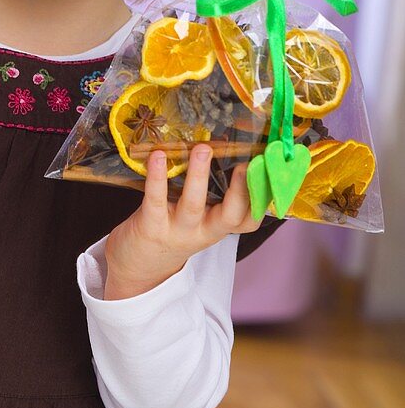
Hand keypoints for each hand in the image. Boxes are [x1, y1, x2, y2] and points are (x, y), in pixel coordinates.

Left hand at [104, 144, 261, 299]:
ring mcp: (178, 230)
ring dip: (198, 175)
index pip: (249, 219)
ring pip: (193, 204)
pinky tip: (158, 157)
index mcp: (219, 226)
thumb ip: (214, 190)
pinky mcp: (151, 226)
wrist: (140, 264)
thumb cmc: (175, 227)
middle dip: (240, 190)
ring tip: (202, 149)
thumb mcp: (201, 216)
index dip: (261, 198)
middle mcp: (204, 231)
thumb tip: (225, 143)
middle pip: (230, 216)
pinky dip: (157, 177)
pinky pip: (156, 200)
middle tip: (245, 164)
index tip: (266, 171)